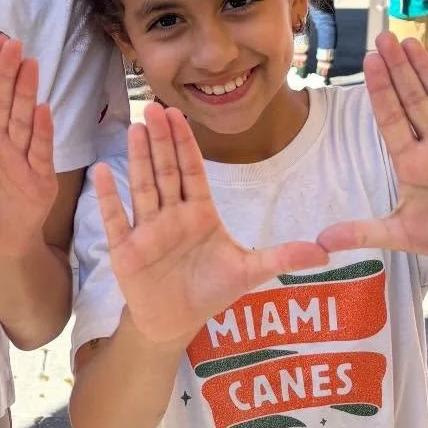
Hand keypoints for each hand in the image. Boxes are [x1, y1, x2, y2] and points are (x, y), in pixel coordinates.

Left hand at [0, 34, 56, 258]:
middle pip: (2, 99)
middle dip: (6, 72)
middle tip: (13, 43)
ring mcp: (21, 154)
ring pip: (23, 118)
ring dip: (26, 92)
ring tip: (29, 65)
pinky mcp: (38, 176)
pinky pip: (40, 150)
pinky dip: (42, 132)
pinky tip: (43, 110)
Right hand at [93, 104, 328, 349]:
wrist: (175, 322)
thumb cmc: (209, 290)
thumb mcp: (249, 272)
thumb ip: (281, 257)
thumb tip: (325, 253)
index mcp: (200, 213)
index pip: (192, 171)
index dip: (186, 144)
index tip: (179, 115)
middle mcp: (171, 215)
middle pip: (166, 171)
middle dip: (161, 140)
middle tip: (155, 106)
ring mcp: (147, 230)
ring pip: (142, 187)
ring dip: (138, 158)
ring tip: (135, 128)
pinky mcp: (126, 250)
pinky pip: (116, 219)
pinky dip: (108, 198)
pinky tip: (102, 171)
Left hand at [316, 34, 427, 263]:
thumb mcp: (404, 236)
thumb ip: (364, 233)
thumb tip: (320, 243)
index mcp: (412, 162)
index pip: (391, 118)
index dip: (379, 90)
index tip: (367, 61)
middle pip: (413, 100)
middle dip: (398, 69)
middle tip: (383, 37)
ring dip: (427, 70)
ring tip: (411, 42)